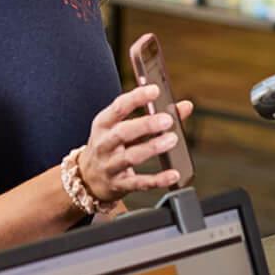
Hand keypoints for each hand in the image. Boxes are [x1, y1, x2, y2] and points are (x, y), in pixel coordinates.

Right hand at [79, 85, 194, 201]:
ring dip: (153, 147)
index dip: (137, 97)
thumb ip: (153, 115)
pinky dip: (157, 180)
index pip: (119, 107)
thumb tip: (185, 106)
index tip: (155, 90)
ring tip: (172, 139)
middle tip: (168, 119)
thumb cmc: (111, 145)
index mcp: (104, 124)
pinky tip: (173, 174)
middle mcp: (104, 144)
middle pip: (123, 132)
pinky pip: (139, 183)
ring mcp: (110, 166)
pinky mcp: (119, 185)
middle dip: (146, 125)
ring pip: (131, 157)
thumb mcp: (123, 126)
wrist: (88, 178)